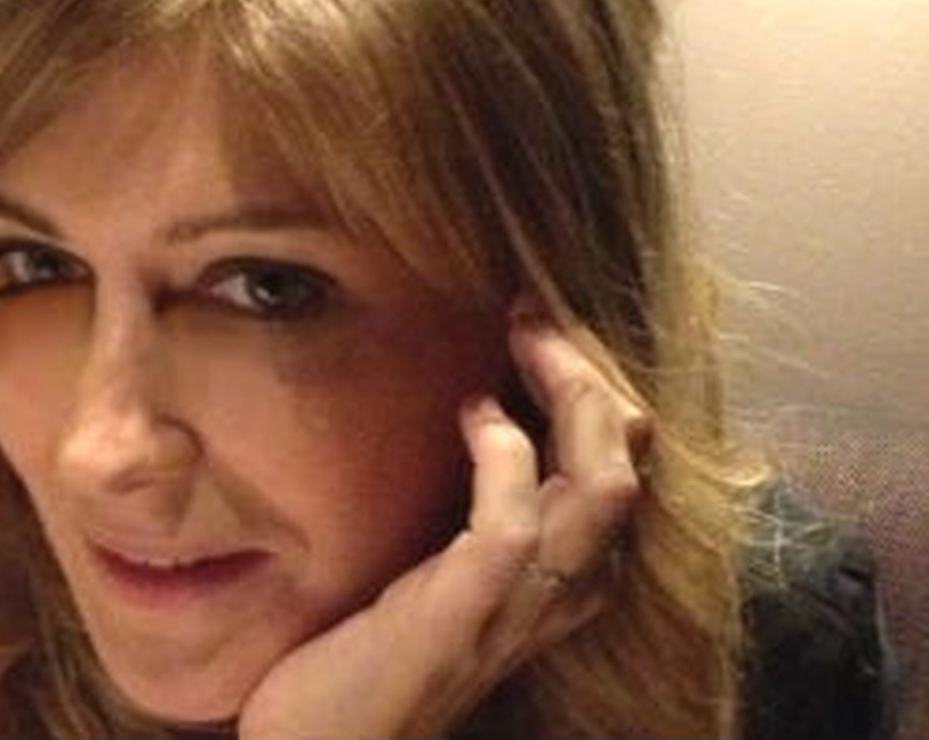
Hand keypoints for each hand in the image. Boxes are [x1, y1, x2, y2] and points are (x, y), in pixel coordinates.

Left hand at [236, 307, 649, 739]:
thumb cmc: (357, 667)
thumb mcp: (425, 582)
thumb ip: (462, 525)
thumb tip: (466, 429)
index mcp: (547, 585)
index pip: (618, 478)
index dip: (600, 398)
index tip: (545, 336)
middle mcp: (550, 597)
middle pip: (626, 468)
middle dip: (595, 377)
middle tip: (538, 316)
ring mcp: (511, 608)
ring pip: (598, 487)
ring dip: (572, 395)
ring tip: (527, 335)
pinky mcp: (459, 615)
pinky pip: (512, 525)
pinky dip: (501, 452)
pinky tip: (471, 409)